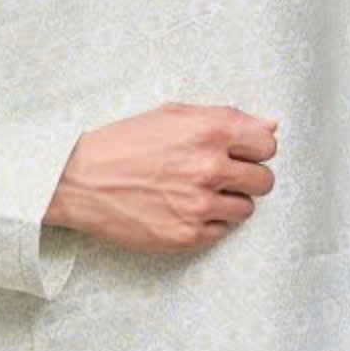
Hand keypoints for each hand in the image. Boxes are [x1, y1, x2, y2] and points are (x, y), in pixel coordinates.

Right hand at [43, 101, 277, 252]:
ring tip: (197, 193)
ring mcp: (200, 205)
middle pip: (264, 180)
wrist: (78, 180)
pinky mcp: (188, 235)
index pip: (268, 144)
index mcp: (210, 131)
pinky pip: (222, 231)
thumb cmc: (123, 143)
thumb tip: (271, 126)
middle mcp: (210, 167)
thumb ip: (226, 118)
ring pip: (246, 209)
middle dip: (247, 177)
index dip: (254, 148)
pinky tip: (182, 210)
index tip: (239, 153)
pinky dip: (208, 223)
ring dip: (228, 201)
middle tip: (219, 176)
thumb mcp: (172, 115)